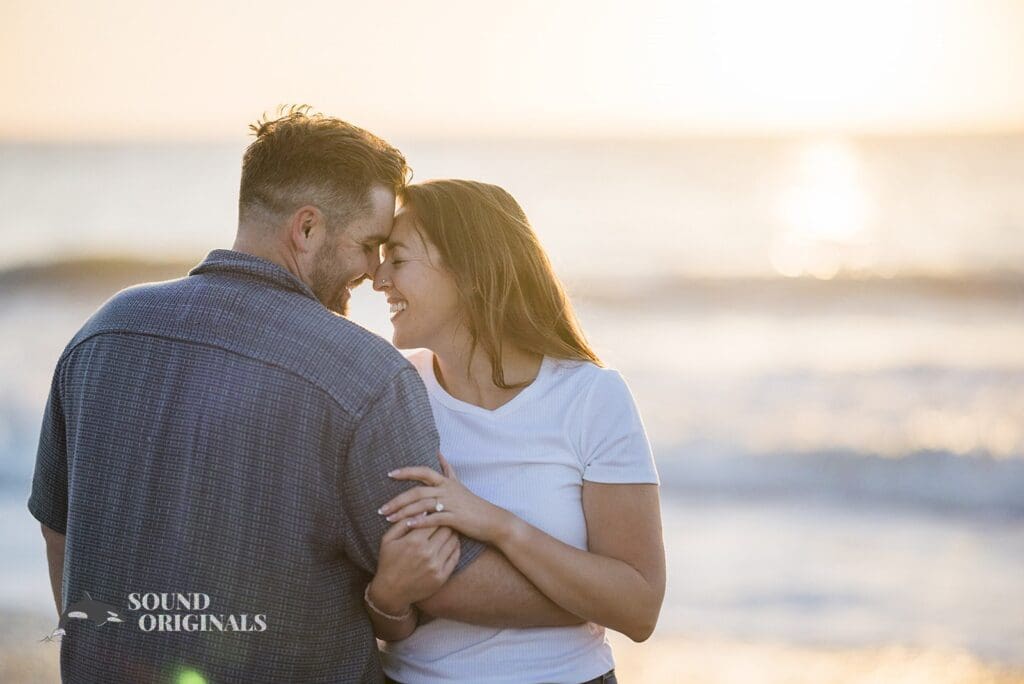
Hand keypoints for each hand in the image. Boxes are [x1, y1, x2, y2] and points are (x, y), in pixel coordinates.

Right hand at [369, 520, 460, 614]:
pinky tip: (450, 544)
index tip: (436, 513)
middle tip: (445, 521)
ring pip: (453, 541)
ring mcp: (436, 566)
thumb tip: (421, 511)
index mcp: (414, 541)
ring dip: (452, 534)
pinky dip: (455, 547)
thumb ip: (404, 522)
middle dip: (445, 523)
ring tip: (448, 531)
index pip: (434, 520)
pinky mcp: (442, 577)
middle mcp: (427, 553)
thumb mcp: (388, 539)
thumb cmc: (388, 562)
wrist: (390, 592)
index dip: (436, 515)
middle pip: (446, 529)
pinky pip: (455, 556)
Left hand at [379, 453, 512, 543]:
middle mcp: (447, 490)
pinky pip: (434, 519)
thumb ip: (447, 470)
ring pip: (422, 505)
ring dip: (403, 512)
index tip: (389, 474)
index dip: (406, 472)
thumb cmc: (473, 505)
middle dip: (397, 500)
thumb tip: (439, 453)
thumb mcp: (459, 484)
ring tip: (388, 520)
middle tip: (381, 509)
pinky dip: (420, 522)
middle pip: (417, 491)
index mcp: (446, 482)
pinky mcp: (456, 518)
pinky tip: (407, 527)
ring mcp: (452, 504)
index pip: (423, 472)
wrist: (493, 521)